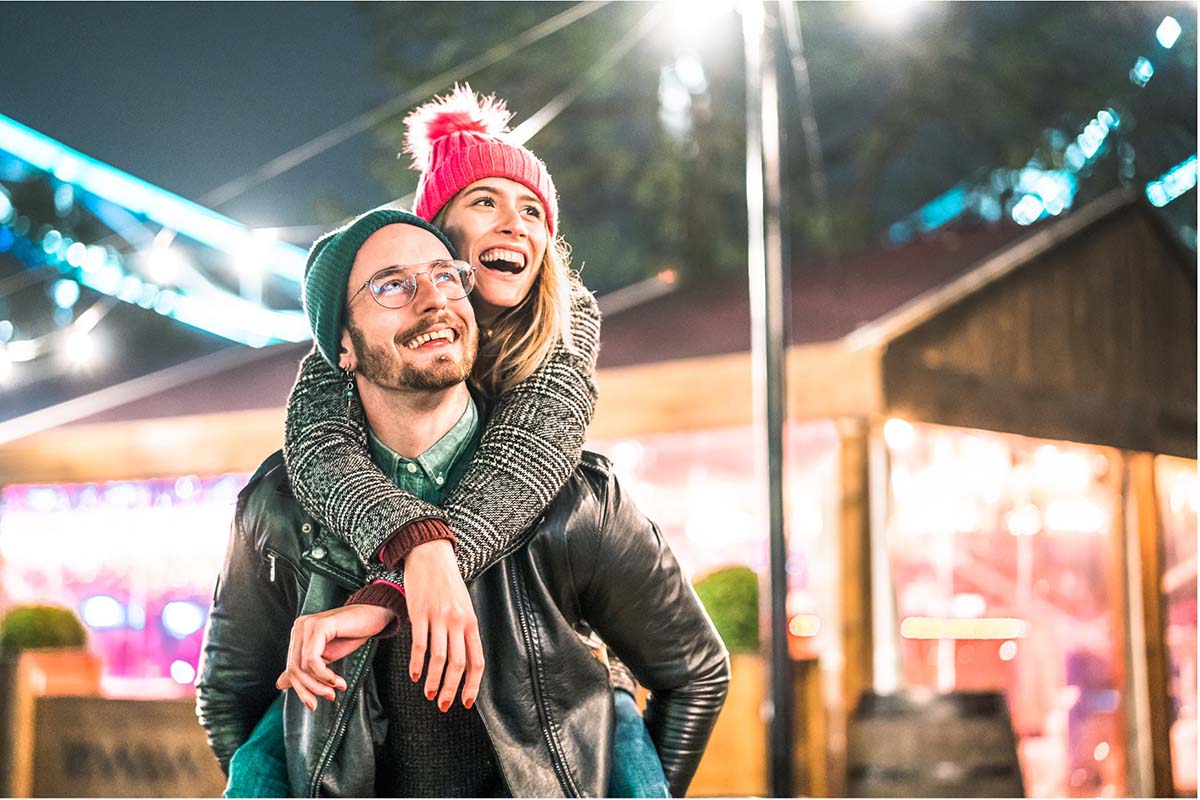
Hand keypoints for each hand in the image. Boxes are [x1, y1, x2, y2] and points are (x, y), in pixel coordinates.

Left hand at [275, 604, 394, 709]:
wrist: (374, 616)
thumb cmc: (352, 634)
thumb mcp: (326, 656)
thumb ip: (305, 668)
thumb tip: (280, 684)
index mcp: (299, 633)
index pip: (291, 667)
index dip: (301, 689)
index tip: (313, 704)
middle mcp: (300, 627)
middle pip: (294, 668)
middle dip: (310, 689)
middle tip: (328, 698)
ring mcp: (308, 625)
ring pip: (303, 666)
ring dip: (321, 684)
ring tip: (337, 689)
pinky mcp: (320, 626)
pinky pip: (313, 659)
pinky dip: (324, 675)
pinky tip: (337, 681)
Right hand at [404, 539, 484, 710]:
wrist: (431, 554)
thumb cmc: (448, 583)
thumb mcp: (463, 606)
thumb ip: (464, 631)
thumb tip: (464, 661)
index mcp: (471, 622)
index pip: (476, 660)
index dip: (472, 685)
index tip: (465, 702)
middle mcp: (457, 621)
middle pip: (457, 664)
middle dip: (451, 690)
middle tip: (444, 705)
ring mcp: (438, 617)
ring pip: (438, 659)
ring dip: (433, 681)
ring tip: (429, 694)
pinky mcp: (420, 613)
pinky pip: (419, 645)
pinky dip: (416, 664)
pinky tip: (415, 676)